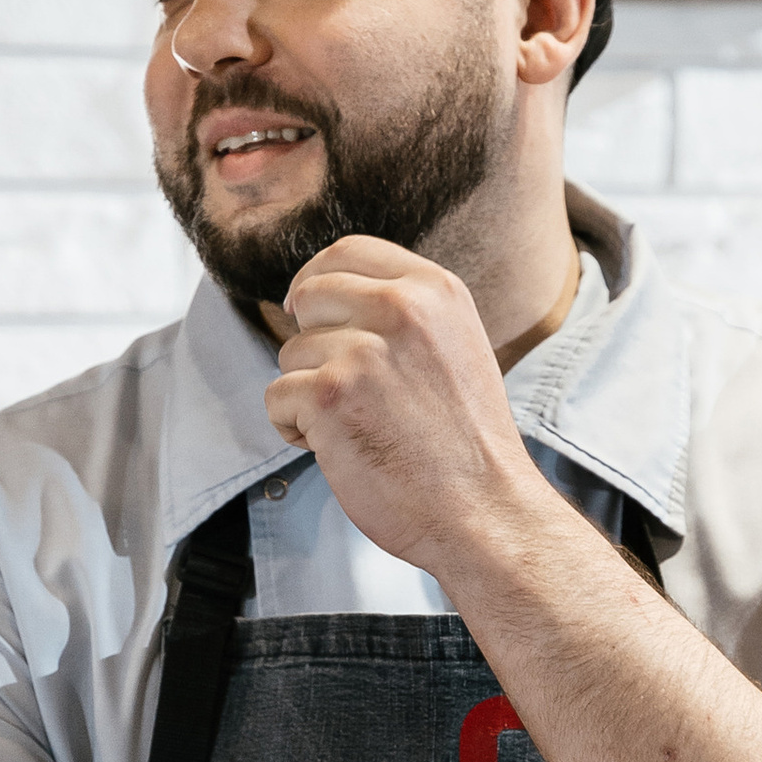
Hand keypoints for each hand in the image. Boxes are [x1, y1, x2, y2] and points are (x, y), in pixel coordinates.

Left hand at [265, 238, 544, 574]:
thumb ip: (403, 313)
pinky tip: (337, 447)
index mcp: (434, 290)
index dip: (317, 281)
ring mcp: (363, 352)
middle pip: (308, 298)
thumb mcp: (454, 346)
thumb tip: (328, 296)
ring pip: (290, 353)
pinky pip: (277, 398)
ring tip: (356, 426)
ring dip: (307, 394)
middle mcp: (401, 309)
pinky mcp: (331, 397)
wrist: (485, 509)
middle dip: (311, 343)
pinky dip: (294, 429)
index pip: (346, 252)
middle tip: (343, 388)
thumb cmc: (467, 443)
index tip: (310, 311)